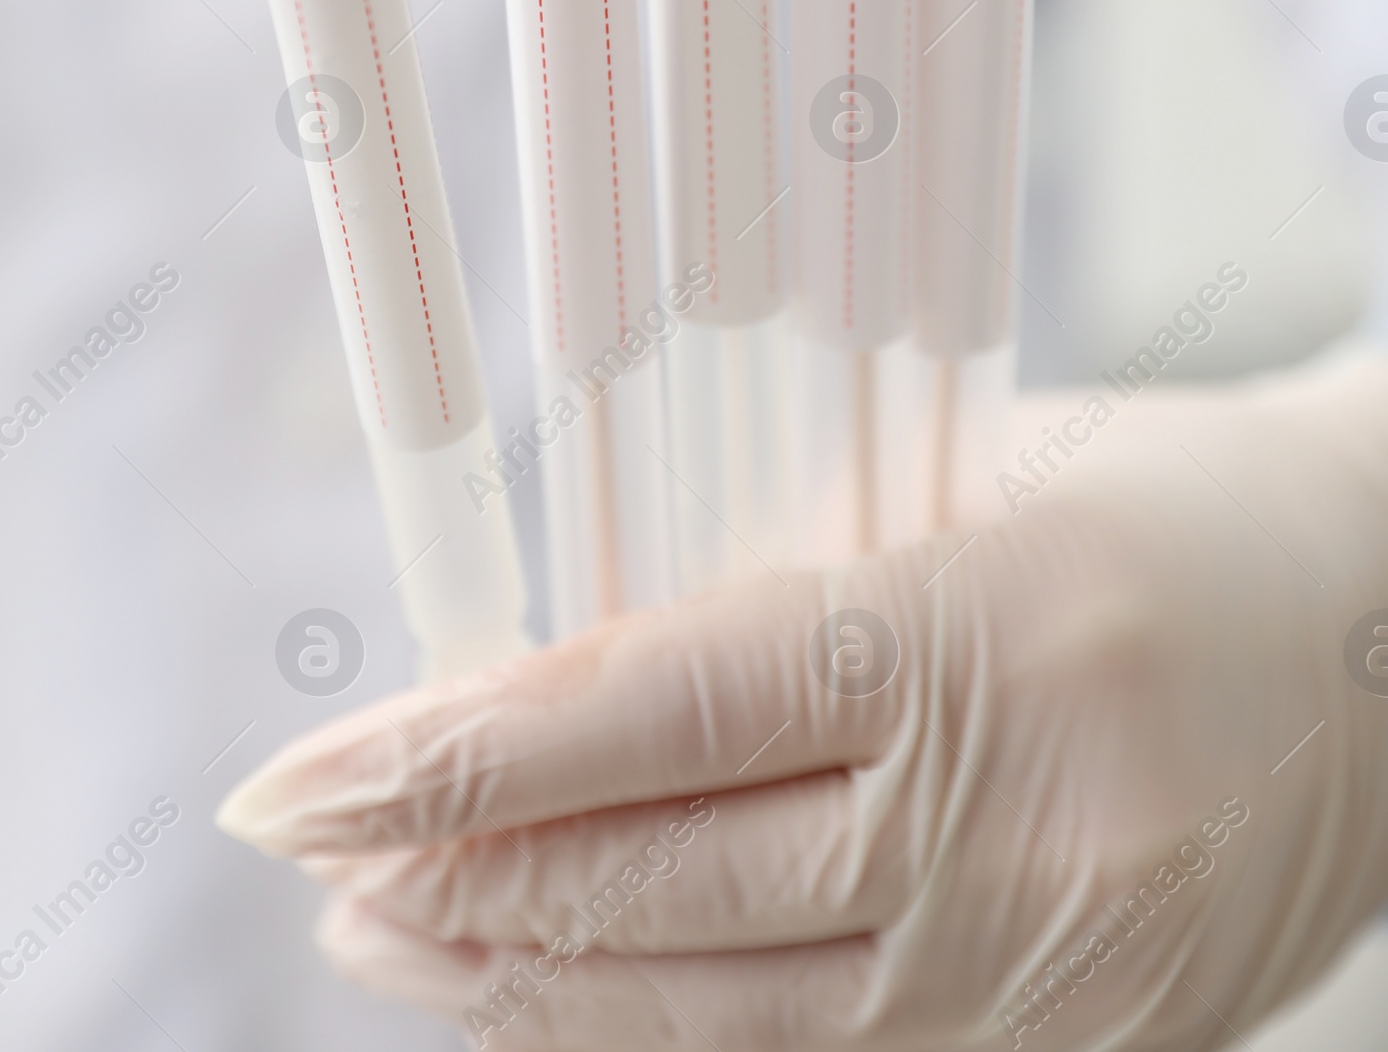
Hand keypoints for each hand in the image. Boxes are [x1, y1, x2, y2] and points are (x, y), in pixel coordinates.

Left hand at [218, 360, 1387, 1048]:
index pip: (663, 712)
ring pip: (727, 1020)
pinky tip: (574, 1001)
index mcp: (983, 628)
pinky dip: (674, 1036)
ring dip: (535, 985)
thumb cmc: (1173, 507)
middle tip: (313, 857)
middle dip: (456, 880)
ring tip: (395, 940)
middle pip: (668, 891)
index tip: (312, 774)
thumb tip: (566, 683)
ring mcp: (1056, 975)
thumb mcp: (966, 488)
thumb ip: (779, 590)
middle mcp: (1017, 827)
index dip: (467, 752)